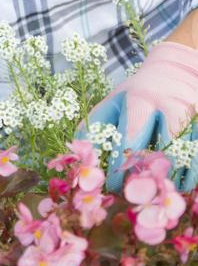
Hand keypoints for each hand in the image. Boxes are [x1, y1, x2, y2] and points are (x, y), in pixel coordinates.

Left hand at [75, 41, 197, 191]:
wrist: (176, 70)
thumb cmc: (138, 92)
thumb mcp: (114, 101)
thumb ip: (95, 127)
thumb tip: (79, 157)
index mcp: (140, 99)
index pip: (130, 138)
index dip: (121, 167)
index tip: (114, 186)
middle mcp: (169, 106)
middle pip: (163, 150)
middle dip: (150, 178)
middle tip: (139, 195)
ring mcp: (192, 116)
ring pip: (188, 158)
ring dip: (174, 182)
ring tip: (160, 193)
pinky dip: (191, 177)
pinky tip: (180, 185)